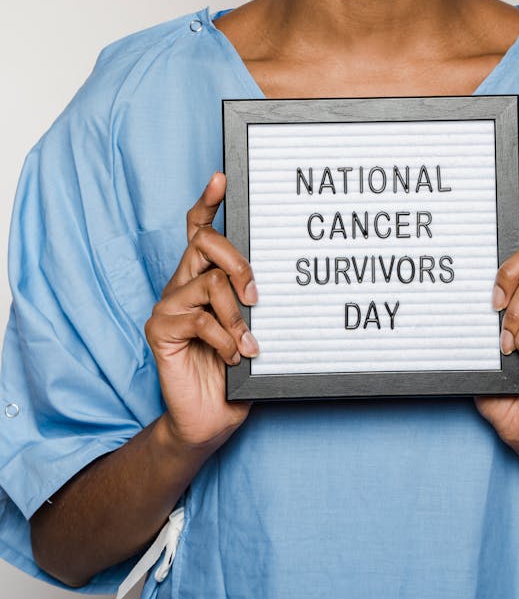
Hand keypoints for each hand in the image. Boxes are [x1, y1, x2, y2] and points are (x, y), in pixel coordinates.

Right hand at [145, 172, 257, 451]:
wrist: (210, 420)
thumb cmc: (237, 372)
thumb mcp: (254, 329)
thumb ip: (256, 301)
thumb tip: (280, 280)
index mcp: (204, 277)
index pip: (200, 229)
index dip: (208, 202)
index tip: (222, 178)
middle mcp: (182, 284)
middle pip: (205, 243)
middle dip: (239, 263)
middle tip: (257, 296)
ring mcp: (168, 305)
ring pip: (208, 281)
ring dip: (237, 316)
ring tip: (247, 344)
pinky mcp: (159, 330)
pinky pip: (197, 318)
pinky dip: (223, 338)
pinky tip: (233, 356)